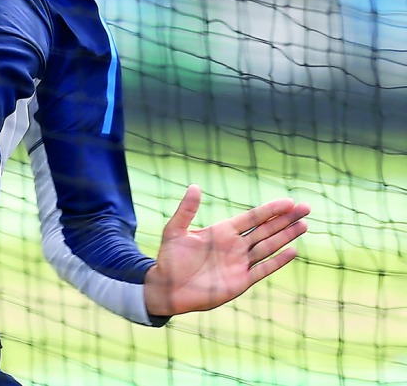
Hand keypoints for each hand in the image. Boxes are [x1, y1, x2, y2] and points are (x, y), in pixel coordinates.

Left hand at [143, 184, 309, 316]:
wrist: (167, 287)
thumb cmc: (170, 258)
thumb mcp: (175, 230)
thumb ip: (186, 210)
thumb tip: (193, 186)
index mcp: (222, 231)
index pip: (252, 217)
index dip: (270, 210)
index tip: (288, 201)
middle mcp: (235, 246)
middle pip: (266, 229)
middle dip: (286, 219)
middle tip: (306, 208)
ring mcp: (239, 263)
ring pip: (268, 246)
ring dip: (286, 236)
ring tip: (304, 225)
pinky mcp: (240, 281)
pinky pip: (263, 269)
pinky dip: (278, 261)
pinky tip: (292, 251)